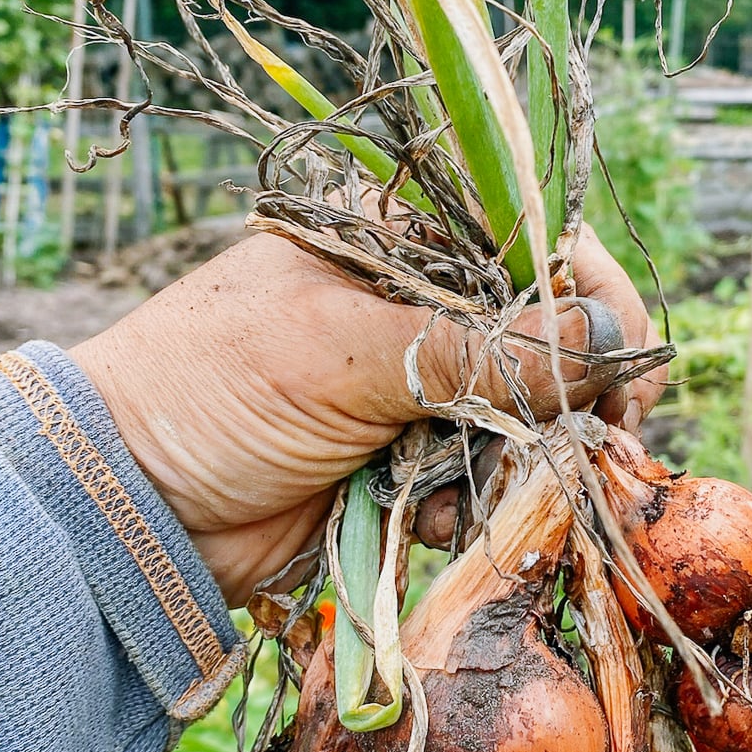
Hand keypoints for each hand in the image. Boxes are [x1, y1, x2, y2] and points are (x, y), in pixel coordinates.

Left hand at [73, 226, 667, 604]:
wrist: (128, 509)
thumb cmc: (216, 392)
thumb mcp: (347, 351)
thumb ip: (483, 347)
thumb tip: (609, 334)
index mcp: (392, 237)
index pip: (527, 234)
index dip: (589, 287)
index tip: (624, 353)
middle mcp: (410, 303)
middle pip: (538, 332)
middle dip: (571, 390)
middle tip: (607, 438)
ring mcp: (405, 386)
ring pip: (517, 414)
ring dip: (516, 457)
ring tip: (485, 486)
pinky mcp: (398, 462)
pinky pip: (476, 476)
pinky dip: (470, 502)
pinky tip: (434, 517)